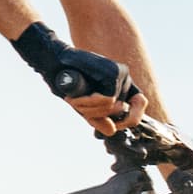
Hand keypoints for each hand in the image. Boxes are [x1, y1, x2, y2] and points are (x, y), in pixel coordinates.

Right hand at [12, 21, 140, 131]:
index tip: (115, 125)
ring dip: (90, 109)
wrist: (52, 62)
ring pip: (114, 107)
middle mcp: (125, 79)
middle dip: (100, 116)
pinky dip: (91, 103)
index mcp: (122, 86)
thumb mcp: (85, 106)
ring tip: (74, 100)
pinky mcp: (114, 72)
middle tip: (80, 109)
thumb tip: (112, 131)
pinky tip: (77, 98)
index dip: (132, 118)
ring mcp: (121, 74)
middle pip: (124, 111)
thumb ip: (98, 117)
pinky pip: (108, 99)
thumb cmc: (68, 84)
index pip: (140, 105)